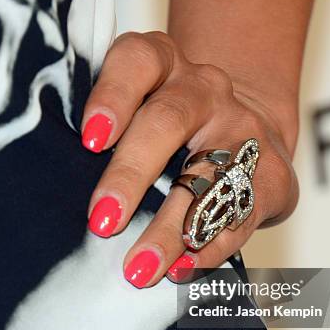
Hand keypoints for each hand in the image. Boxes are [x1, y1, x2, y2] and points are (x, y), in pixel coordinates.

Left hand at [81, 31, 298, 287]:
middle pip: (168, 121)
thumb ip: (109, 132)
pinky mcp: (271, 174)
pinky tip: (183, 268)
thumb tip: (58, 190)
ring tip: (140, 267)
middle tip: (103, 222)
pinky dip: (209, 246)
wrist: (247, 129)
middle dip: (132, 175)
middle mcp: (204, 90)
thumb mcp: (144, 105)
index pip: (137, 61)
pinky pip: (240, 214)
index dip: (113, 96)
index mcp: (164, 65)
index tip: (91, 140)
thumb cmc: (175, 123)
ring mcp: (243, 130)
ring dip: (171, 228)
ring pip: (208, 176)